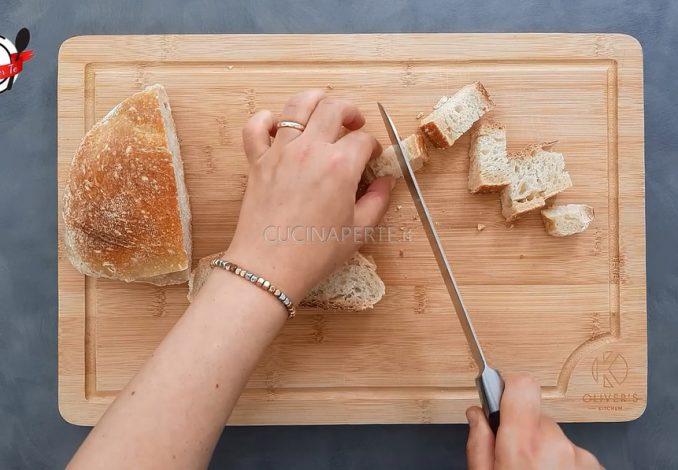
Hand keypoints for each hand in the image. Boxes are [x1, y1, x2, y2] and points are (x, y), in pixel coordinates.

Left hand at [226, 89, 393, 303]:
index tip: (372, 158)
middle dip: (351, 110)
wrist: (269, 268)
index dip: (373, 146)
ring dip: (315, 100)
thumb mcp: (359, 231)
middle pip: (334, 108)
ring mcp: (280, 152)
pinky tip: (277, 125)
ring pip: (297, 106)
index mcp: (340, 166)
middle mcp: (310, 150)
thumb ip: (377, 201)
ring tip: (322, 109)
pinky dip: (266, 119)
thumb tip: (386, 181)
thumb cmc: (315, 253)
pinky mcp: (257, 161)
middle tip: (355, 123)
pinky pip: (255, 127)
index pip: (363, 139)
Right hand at [466, 373, 601, 469]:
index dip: (508, 387)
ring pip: (554, 436)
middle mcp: (556, 445)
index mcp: (523, 444)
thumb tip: (477, 416)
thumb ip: (479, 444)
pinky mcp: (596, 466)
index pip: (522, 384)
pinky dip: (562, 464)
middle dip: (524, 432)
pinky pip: (572, 453)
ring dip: (545, 451)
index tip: (501, 397)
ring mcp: (580, 456)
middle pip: (536, 416)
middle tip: (515, 459)